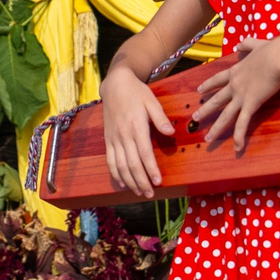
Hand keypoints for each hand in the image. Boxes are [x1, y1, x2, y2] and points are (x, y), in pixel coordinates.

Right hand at [100, 68, 175, 197]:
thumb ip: (160, 118)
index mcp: (136, 126)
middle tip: (150, 194)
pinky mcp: (108, 140)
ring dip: (130, 181)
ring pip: (120, 166)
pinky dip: (116, 174)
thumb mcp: (152, 101)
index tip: (159, 182)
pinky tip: (123, 183)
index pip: (144, 153)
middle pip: (132, 164)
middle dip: (141, 181)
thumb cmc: (137, 93)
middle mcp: (123, 135)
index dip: (151, 169)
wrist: (115, 85)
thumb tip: (170, 133)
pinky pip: (110, 161)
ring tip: (139, 193)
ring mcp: (114, 139)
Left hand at [188, 38, 279, 150]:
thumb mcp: (256, 44)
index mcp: (236, 71)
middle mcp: (234, 85)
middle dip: (205, 110)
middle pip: (217, 100)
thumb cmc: (271, 50)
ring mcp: (241, 96)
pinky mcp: (251, 104)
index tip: (199, 91)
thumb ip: (246, 44)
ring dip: (216, 129)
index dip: (208, 86)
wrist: (277, 57)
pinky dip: (239, 137)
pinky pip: (243, 124)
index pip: (218, 80)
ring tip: (206, 138)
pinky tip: (237, 148)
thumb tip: (240, 43)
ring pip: (225, 116)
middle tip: (195, 117)